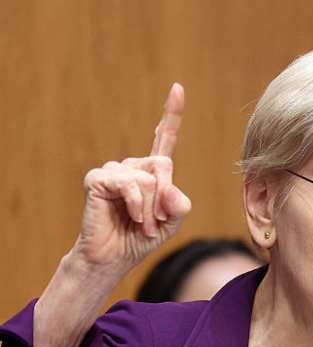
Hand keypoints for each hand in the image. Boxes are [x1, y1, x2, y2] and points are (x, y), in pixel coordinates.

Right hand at [73, 83, 191, 272]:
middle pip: (163, 165)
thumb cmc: (141, 237)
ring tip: (141, 223)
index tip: (178, 88)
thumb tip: (167, 186)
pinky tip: (131, 216)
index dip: (171, 114)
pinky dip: (136, 204)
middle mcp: (133, 165)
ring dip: (150, 208)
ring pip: (147, 178)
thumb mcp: (173, 221)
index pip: (164, 138)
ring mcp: (114, 170)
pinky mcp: (98, 179)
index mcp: (152, 171)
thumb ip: (180, 202)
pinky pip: (129, 184)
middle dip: (164, 198)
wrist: (114, 257)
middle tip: (156, 222)